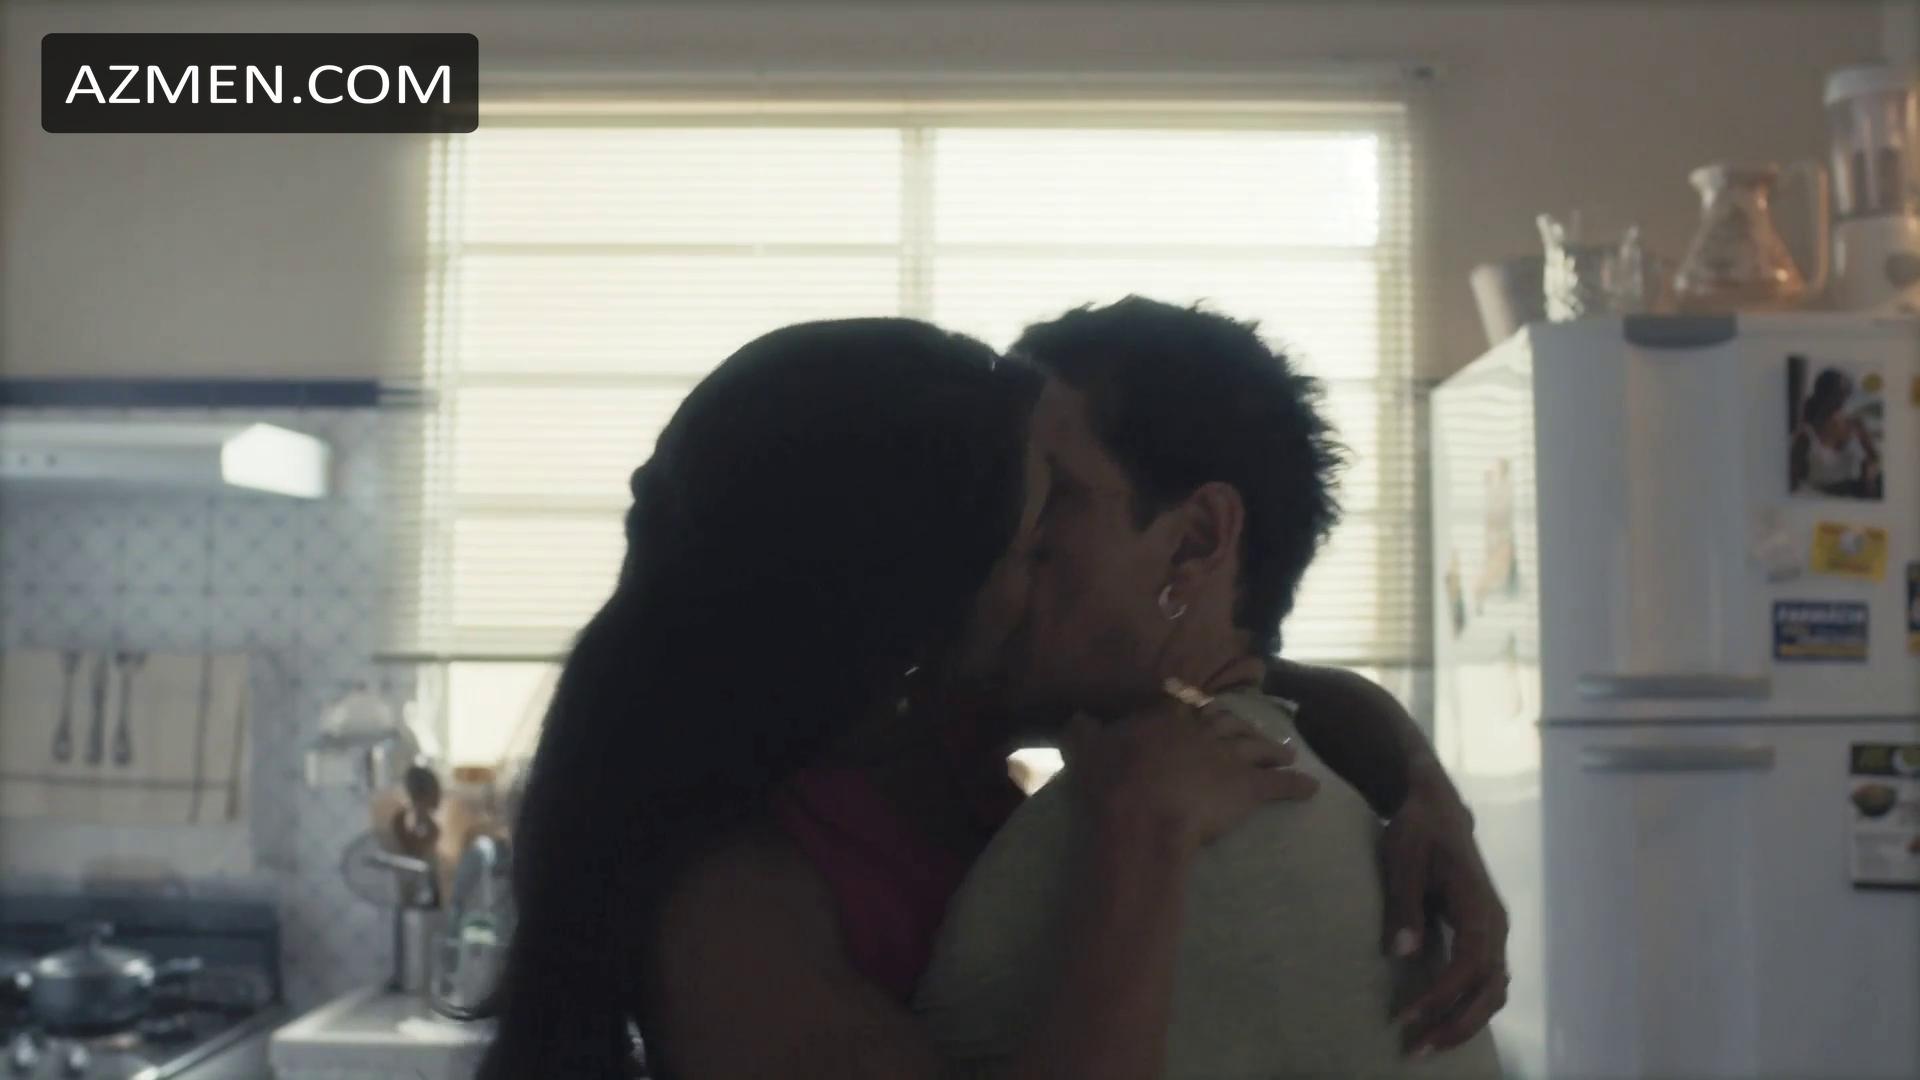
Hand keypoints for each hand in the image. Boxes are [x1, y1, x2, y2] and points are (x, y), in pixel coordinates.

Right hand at [1064, 697, 1318, 851]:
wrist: (1141, 814)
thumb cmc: (1110, 782)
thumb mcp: (1084, 749)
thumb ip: (1082, 730)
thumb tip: (1077, 717)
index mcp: (1166, 719)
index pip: (1187, 704)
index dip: (1198, 705)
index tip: (1205, 705)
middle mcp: (1203, 731)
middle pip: (1230, 723)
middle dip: (1244, 727)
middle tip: (1255, 730)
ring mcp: (1229, 757)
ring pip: (1259, 748)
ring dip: (1276, 750)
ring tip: (1287, 753)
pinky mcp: (1249, 788)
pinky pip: (1280, 786)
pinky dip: (1297, 786)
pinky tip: (1312, 789)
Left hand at [1379, 765, 1509, 1055]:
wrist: (1436, 807)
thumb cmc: (1417, 829)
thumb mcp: (1403, 856)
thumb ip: (1404, 904)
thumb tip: (1401, 954)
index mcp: (1479, 906)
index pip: (1468, 965)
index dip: (1440, 995)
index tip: (1406, 1016)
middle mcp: (1495, 924)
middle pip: (1489, 989)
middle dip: (1455, 1024)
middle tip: (1416, 1050)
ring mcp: (1493, 931)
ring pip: (1492, 991)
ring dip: (1463, 1022)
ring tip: (1426, 1045)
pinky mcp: (1482, 935)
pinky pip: (1485, 981)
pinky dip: (1468, 1007)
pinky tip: (1441, 1023)